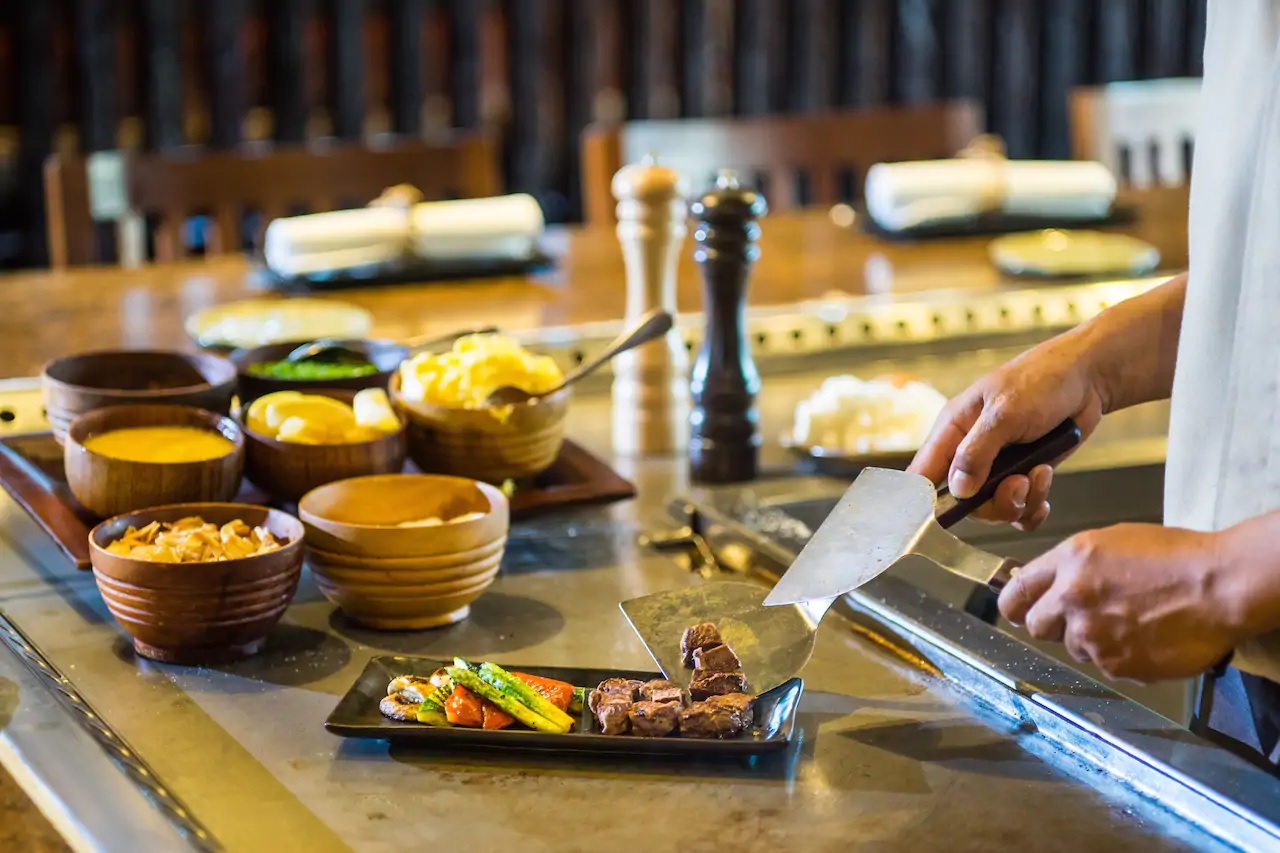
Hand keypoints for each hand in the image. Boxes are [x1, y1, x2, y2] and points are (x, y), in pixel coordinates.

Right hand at [908, 331, 1105, 530]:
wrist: (1085, 378)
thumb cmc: (1039, 381)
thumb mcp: (1004, 413)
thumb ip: (977, 452)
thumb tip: (958, 490)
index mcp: (952, 431)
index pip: (923, 475)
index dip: (925, 501)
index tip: (945, 516)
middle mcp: (970, 453)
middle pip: (964, 503)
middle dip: (994, 503)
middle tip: (1018, 484)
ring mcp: (998, 467)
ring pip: (995, 509)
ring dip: (1020, 502)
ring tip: (1039, 474)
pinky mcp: (1023, 476)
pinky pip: (1020, 510)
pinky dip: (1033, 508)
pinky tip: (1044, 487)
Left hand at [997, 523, 1239, 681]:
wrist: (1220, 586)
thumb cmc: (1176, 557)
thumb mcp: (1112, 542)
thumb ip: (1073, 565)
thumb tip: (1049, 586)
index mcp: (1070, 562)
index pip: (1016, 592)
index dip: (1014, 605)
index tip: (1016, 611)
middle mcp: (1073, 599)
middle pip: (1036, 626)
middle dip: (1052, 624)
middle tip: (1081, 618)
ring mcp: (1093, 635)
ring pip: (1074, 647)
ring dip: (1092, 640)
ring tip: (1129, 621)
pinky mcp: (1116, 664)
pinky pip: (1106, 665)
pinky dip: (1121, 656)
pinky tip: (1146, 637)